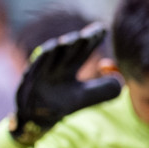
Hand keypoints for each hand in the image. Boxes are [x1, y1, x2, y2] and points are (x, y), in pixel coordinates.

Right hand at [11, 23, 122, 145]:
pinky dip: (44, 57)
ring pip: (52, 54)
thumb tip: (119, 76)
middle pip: (69, 49)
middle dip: (80, 40)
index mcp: (69, 67)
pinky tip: (53, 48)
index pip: (82, 50)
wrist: (37, 118)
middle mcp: (55, 65)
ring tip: (75, 38)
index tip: (104, 29)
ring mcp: (41, 71)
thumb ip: (105, 89)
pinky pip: (35, 66)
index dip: (93, 40)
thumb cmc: (61, 104)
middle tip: (94, 32)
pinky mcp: (29, 79)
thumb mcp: (87, 97)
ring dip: (63, 46)